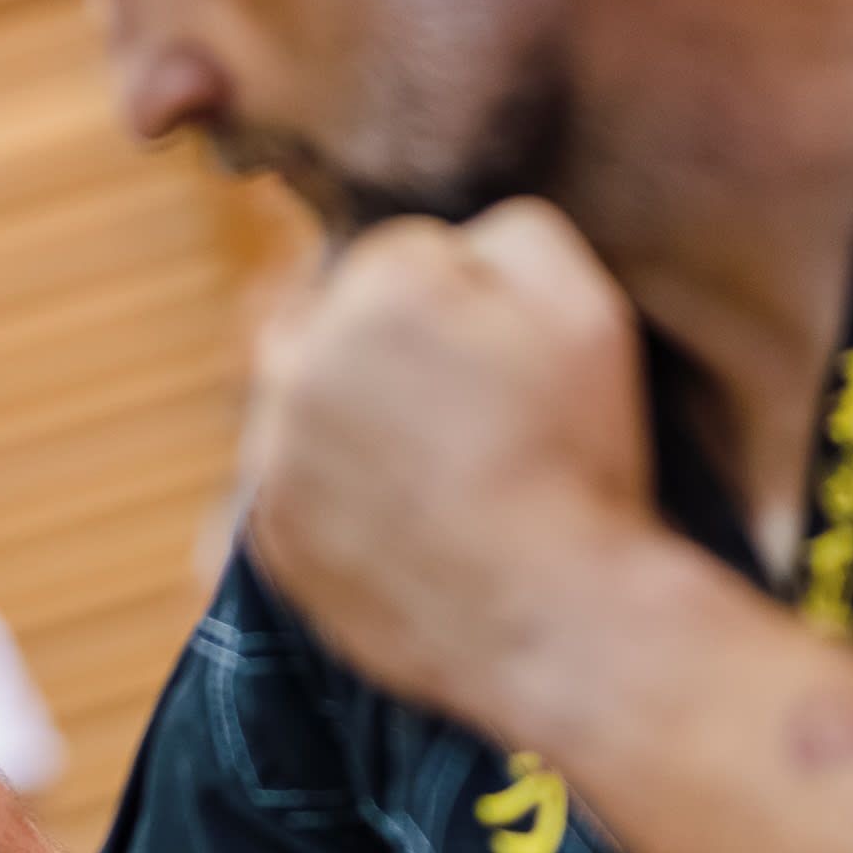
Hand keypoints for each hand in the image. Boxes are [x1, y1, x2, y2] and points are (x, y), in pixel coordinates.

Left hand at [244, 199, 658, 741]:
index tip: (497, 367)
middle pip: (331, 320)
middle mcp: (302, 354)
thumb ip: (513, 232)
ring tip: (431, 477)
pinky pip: (289, 484)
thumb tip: (454, 239)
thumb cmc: (580, 461)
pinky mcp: (263, 531)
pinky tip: (400, 523)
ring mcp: (271, 448)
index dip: (460, 306)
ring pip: (300, 400)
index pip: (400, 256)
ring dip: (346, 419)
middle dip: (381, 352)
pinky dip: (329, 494)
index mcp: (381, 283)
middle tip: (458, 422)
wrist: (552, 620)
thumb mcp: (589, 306)